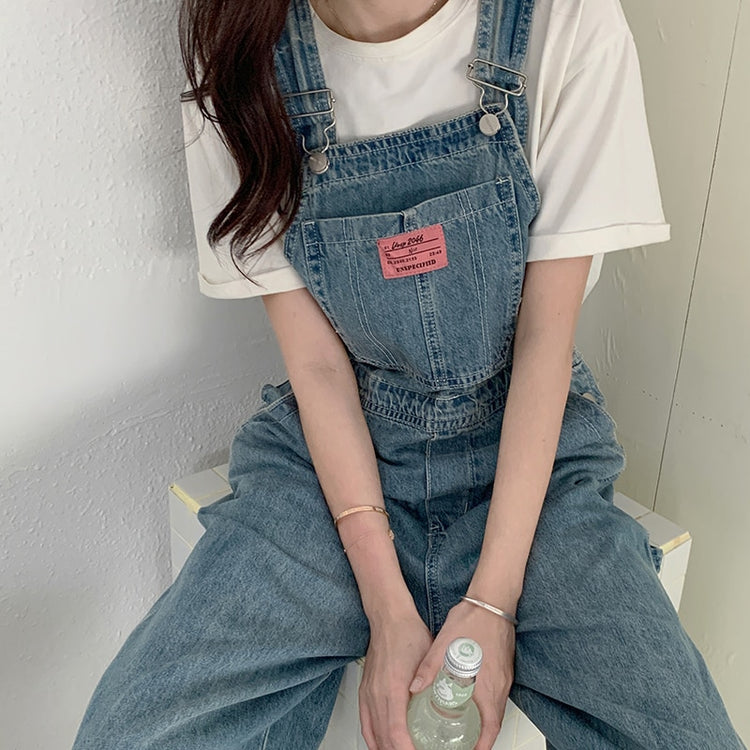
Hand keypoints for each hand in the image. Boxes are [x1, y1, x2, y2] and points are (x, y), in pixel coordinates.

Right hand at [359, 610, 432, 749]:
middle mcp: (377, 694)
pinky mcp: (365, 690)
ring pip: (374, 734)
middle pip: (384, 739)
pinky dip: (373, 739)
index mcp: (393, 689)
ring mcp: (369, 693)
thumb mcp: (428, 659)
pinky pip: (365, 723)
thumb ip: (434, 683)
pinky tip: (381, 745)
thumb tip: (448, 704)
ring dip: (387, 748)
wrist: (389, 617)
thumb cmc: (408, 633)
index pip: (397, 734)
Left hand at [408, 600, 515, 749]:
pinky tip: (471, 701)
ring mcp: (504, 678)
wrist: (492, 601)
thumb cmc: (473, 620)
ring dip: (483, 723)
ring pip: (495, 710)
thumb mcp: (444, 645)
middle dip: (480, 739)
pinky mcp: (504, 669)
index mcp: (487, 686)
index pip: (489, 729)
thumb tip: (413, 686)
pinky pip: (497, 695)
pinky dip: (486, 706)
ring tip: (466, 731)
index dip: (481, 746)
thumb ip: (428, 668)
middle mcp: (499, 686)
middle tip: (464, 746)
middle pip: (493, 723)